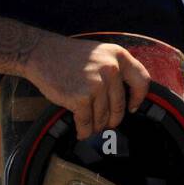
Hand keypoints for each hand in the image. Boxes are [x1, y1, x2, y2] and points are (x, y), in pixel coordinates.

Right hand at [25, 37, 151, 139]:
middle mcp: (111, 69)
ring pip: (103, 117)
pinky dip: (84, 131)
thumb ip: (116, 69)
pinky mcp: (81, 98)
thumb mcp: (101, 54)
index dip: (138, 98)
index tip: (132, 108)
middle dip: (112, 119)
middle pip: (120, 106)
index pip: (142, 81)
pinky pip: (87, 122)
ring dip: (97, 126)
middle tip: (106, 124)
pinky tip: (82, 131)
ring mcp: (97, 84)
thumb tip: (126, 96)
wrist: (41, 53)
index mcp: (119, 56)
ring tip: (91, 127)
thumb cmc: (69, 56)